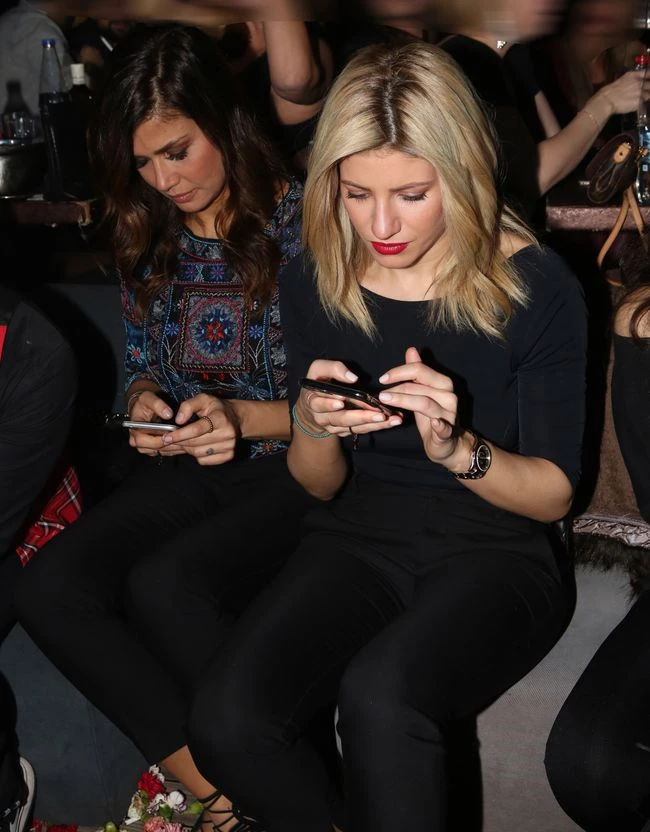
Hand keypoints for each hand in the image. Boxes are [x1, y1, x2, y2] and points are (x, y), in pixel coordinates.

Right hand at [127, 390, 178, 456]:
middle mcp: (136, 438)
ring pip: (155, 451)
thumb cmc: (144, 403)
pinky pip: (160, 452)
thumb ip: (157, 404)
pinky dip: (169, 448)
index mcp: (134, 428)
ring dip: (168, 447)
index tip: (169, 435)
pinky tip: (178, 442)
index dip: (156, 440)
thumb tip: (167, 414)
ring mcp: (143, 444)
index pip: (141, 439)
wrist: (143, 407)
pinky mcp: (150, 447)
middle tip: (176, 438)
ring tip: (180, 441)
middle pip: (148, 448)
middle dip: (163, 444)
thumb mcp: (148, 398)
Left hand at [159, 393, 239, 464]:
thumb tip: (178, 420)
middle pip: (196, 443)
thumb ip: (188, 406)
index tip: (166, 437)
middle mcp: (227, 434)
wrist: (236, 419)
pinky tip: (191, 448)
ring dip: (185, 449)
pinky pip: (204, 460)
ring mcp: (229, 446)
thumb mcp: (203, 399)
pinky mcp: (228, 456)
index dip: (180, 434)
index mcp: (221, 418)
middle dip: (178, 443)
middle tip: (165, 442)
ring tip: (177, 444)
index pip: (197, 429)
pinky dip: (195, 456)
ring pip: (198, 453)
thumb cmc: (216, 408)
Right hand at [296, 360, 401, 438]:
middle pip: (341, 419)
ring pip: (354, 427)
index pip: (319, 404)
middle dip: (361, 417)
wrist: (313, 406)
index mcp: (313, 401)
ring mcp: (335, 426)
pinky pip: (362, 430)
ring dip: (374, 424)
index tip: (341, 402)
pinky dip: (378, 426)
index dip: (329, 404)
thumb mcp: (318, 369)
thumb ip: (333, 369)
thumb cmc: (318, 382)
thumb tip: (352, 377)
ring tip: (391, 419)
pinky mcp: (346, 431)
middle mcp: (323, 417)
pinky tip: (392, 421)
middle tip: (379, 414)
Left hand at [376, 347, 460, 465]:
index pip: (420, 370)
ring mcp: (449, 413)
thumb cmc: (432, 415)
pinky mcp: (448, 432)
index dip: (399, 372)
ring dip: (403, 401)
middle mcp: (448, 395)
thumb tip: (411, 350)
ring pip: (425, 403)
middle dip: (397, 388)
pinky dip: (441, 425)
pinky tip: (435, 423)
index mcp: (442, 383)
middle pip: (420, 385)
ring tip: (385, 401)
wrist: (446, 443)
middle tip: (380, 394)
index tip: (382, 379)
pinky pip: (445, 427)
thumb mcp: (423, 392)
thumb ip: (418, 372)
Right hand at [600, 70, 649, 115]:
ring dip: (645, 96)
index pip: (648, 73)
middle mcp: (639, 82)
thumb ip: (632, 79)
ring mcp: (640, 92)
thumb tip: (638, 81)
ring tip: (639, 98)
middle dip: (648, 87)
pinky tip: (636, 103)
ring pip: (648, 94)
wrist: (606, 101)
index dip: (649, 77)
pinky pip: (644, 102)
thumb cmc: (611, 90)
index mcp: (634, 75)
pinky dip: (641, 103)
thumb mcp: (623, 79)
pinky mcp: (639, 102)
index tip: (647, 80)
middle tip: (645, 90)